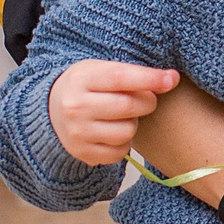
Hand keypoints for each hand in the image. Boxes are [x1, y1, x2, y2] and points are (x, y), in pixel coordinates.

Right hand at [48, 59, 178, 165]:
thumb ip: (134, 73)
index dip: (150, 79)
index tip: (171, 79)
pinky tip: (113, 131)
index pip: (120, 78)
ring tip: (122, 116)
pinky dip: (123, 143)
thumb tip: (171, 79)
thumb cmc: (88, 86)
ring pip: (127, 132)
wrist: (52, 110)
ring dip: (133, 124)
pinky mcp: (82, 153)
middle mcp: (76, 107)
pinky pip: (120, 152)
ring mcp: (77, 132)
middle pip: (128, 107)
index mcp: (82, 79)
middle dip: (147, 103)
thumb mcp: (102, 70)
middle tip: (145, 100)